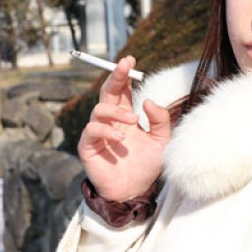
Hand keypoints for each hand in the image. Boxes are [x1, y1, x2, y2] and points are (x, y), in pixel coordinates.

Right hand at [77, 56, 171, 201]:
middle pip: (107, 92)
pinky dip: (107, 131)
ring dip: (117, 111)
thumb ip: (159, 120)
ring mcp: (98, 133)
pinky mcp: (89, 147)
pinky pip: (92, 131)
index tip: (130, 60)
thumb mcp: (161, 140)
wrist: (135, 192)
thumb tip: (148, 101)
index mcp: (126, 115)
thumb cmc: (147, 165)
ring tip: (133, 120)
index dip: (124, 74)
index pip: (123, 89)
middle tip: (124, 66)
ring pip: (99, 109)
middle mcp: (110, 120)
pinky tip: (122, 139)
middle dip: (115, 77)